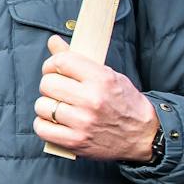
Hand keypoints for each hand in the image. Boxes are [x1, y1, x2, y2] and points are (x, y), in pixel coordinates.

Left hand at [35, 36, 159, 162]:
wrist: (142, 136)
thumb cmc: (124, 103)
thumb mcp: (109, 75)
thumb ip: (78, 59)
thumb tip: (52, 41)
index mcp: (102, 79)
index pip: (61, 62)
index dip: (52, 64)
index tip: (55, 70)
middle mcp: (92, 100)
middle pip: (47, 84)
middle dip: (50, 85)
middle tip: (59, 90)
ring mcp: (82, 122)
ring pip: (42, 106)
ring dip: (47, 107)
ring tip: (60, 108)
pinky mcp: (75, 141)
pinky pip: (41, 128)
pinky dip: (44, 125)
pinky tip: (56, 123)